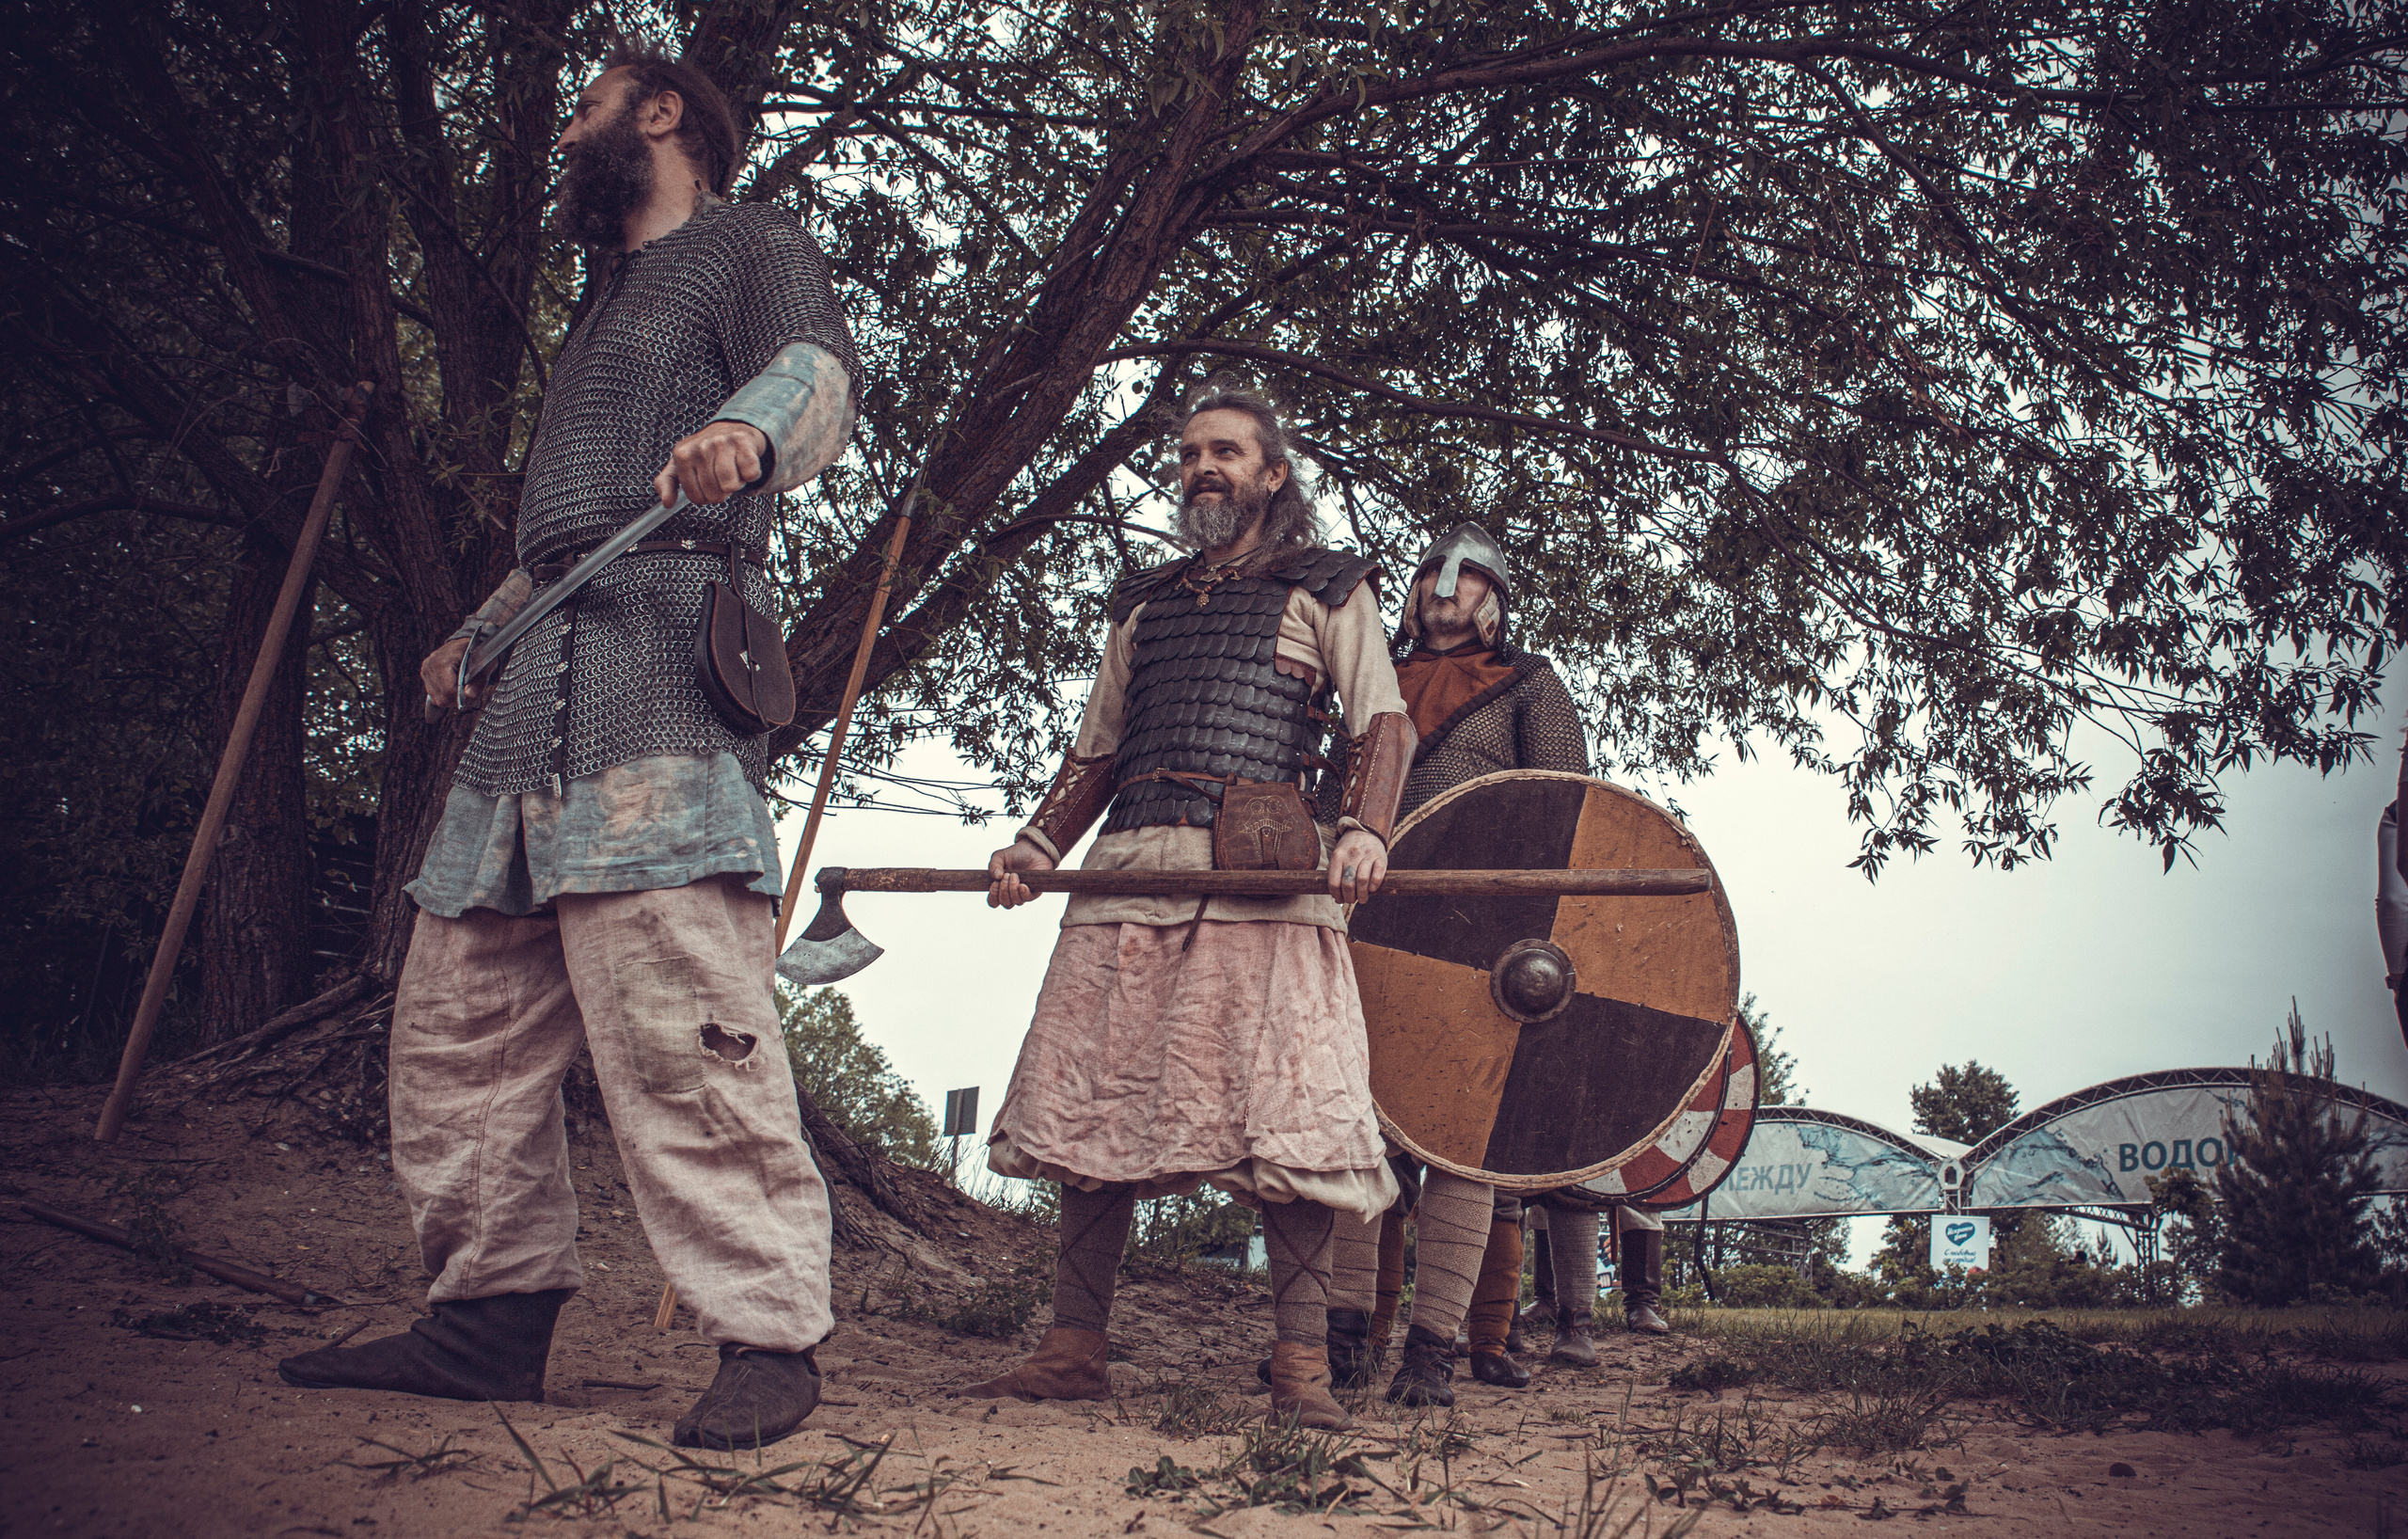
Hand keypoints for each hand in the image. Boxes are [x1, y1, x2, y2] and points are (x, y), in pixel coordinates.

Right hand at [419, 636, 489, 709]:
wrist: (465, 644)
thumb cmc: (477, 653)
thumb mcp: (484, 666)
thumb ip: (479, 682)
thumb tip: (470, 695)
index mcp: (443, 661)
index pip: (448, 690)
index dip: (462, 696)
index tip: (472, 693)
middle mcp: (430, 666)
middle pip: (442, 697)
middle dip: (458, 699)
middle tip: (469, 693)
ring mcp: (425, 671)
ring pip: (438, 699)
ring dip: (452, 699)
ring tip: (463, 690)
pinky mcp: (425, 675)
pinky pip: (435, 696)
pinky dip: (446, 696)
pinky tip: (455, 688)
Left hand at [655, 420, 769, 506]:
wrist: (730, 429)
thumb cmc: (705, 452)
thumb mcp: (679, 465)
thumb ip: (666, 483)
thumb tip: (666, 502)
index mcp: (682, 455)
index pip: (696, 497)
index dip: (705, 496)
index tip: (706, 484)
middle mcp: (701, 447)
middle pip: (715, 495)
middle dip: (721, 490)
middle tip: (720, 474)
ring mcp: (722, 442)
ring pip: (731, 486)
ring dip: (736, 482)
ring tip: (732, 469)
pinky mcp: (743, 441)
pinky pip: (750, 474)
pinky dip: (750, 474)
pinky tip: (742, 463)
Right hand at [987, 838, 1057, 908]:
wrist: (1032, 848)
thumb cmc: (1015, 854)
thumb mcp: (999, 856)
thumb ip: (993, 865)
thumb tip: (996, 877)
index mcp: (1000, 888)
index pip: (994, 902)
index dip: (993, 896)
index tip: (995, 883)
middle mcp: (1012, 893)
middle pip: (1005, 903)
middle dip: (1003, 890)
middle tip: (1006, 875)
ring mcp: (1023, 893)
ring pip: (1016, 901)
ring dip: (1012, 889)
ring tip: (1014, 875)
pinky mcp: (1035, 890)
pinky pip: (1028, 898)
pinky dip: (1023, 893)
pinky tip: (1022, 885)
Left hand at [1329, 829, 1388, 903]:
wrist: (1367, 832)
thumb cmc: (1350, 850)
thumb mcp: (1338, 856)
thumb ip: (1335, 873)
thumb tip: (1336, 897)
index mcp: (1338, 856)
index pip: (1334, 883)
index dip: (1337, 895)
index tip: (1340, 900)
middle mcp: (1352, 855)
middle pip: (1348, 883)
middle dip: (1349, 897)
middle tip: (1351, 901)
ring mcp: (1367, 855)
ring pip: (1362, 880)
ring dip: (1362, 895)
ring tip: (1362, 899)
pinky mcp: (1380, 858)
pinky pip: (1378, 874)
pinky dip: (1374, 885)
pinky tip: (1372, 889)